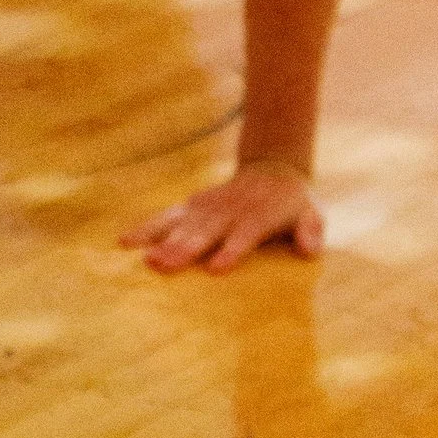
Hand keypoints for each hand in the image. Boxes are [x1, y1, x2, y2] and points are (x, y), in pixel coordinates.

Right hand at [125, 159, 322, 275]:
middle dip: (186, 248)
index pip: (245, 234)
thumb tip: (309, 250)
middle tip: (164, 266)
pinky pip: (166, 217)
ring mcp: (208, 206)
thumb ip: (312, 231)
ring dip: (163, 241)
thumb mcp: (313, 213)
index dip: (231, 250)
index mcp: (259, 214)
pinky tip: (125, 241)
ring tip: (145, 259)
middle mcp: (229, 209)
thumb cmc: (293, 204)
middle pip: (207, 231)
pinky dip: (146, 228)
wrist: (272, 169)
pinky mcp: (192, 206)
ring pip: (183, 224)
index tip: (215, 268)